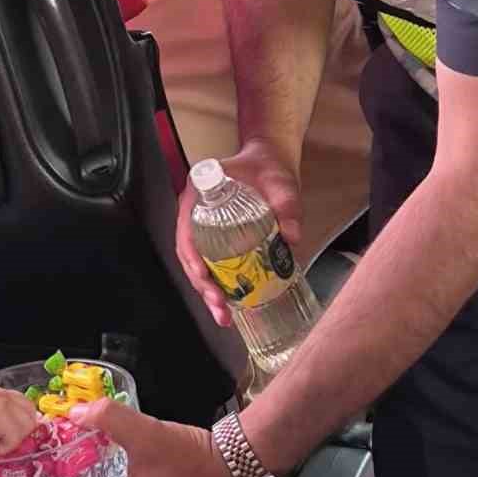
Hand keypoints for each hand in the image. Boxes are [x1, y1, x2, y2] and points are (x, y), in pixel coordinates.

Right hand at [0, 384, 41, 456]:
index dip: (19, 420)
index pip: (22, 402)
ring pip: (26, 427)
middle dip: (18, 431)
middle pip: (30, 414)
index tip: (7, 434)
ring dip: (8, 440)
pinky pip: (14, 440)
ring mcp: (2, 403)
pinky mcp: (1, 417)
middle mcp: (0, 394)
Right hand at [176, 138, 303, 326]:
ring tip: (224, 316)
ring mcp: (201, 225)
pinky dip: (218, 284)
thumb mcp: (280, 182)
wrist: (269, 160)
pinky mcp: (214, 236)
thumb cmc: (268, 166)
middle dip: (202, 286)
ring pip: (196, 263)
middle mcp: (193, 211)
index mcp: (198, 193)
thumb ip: (286, 205)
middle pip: (189, 254)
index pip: (186, 231)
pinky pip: (210, 262)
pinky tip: (230, 303)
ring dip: (208, 291)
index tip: (205, 278)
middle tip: (220, 308)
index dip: (192, 258)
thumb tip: (291, 237)